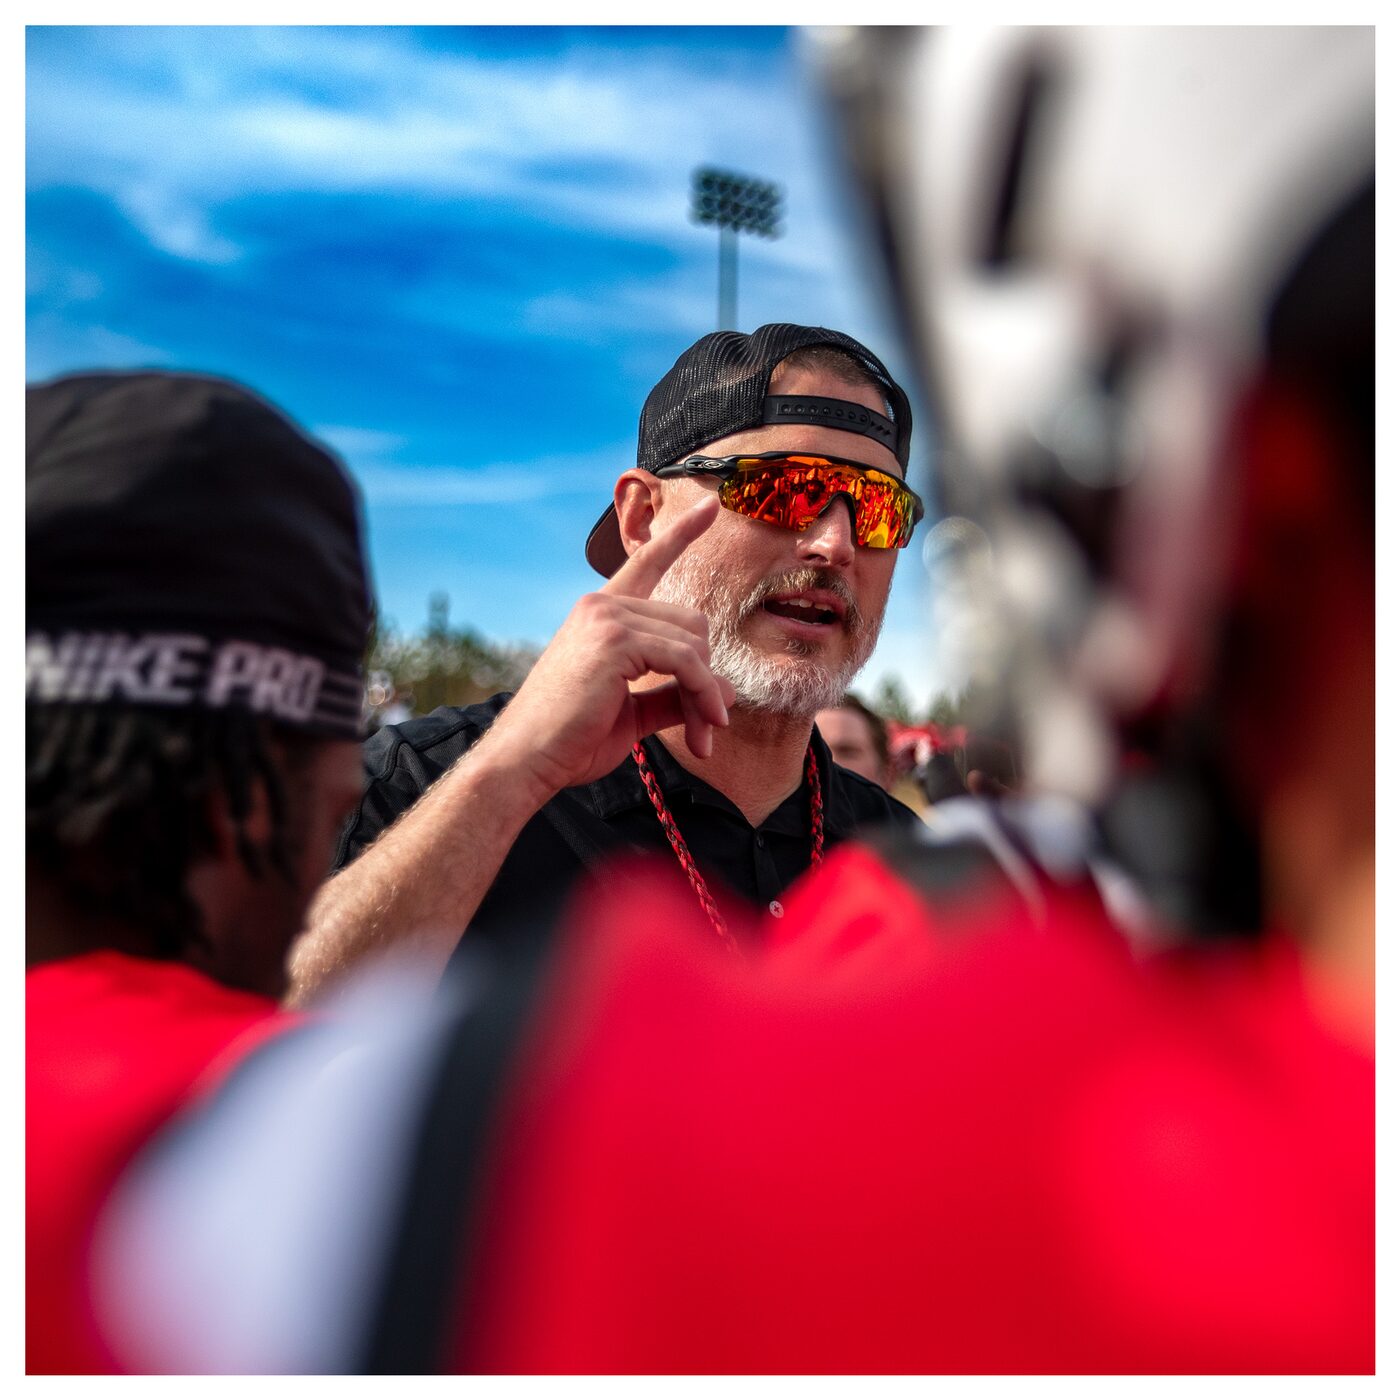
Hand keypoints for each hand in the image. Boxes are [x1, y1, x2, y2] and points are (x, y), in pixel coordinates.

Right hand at [482, 496, 735, 798]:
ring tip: (704, 737)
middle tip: (709, 725)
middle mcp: (602, 605)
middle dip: (706, 678)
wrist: (527, 760)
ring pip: (693, 644)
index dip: (680, 535)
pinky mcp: (616, 640)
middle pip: (691, 623)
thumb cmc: (570, 740)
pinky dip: (702, 695)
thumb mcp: (632, 711)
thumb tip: (722, 692)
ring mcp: (607, 617)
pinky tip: (702, 728)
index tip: (709, 507)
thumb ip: (671, 694)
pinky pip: (686, 661)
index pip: (647, 562)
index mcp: (600, 614)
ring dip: (706, 696)